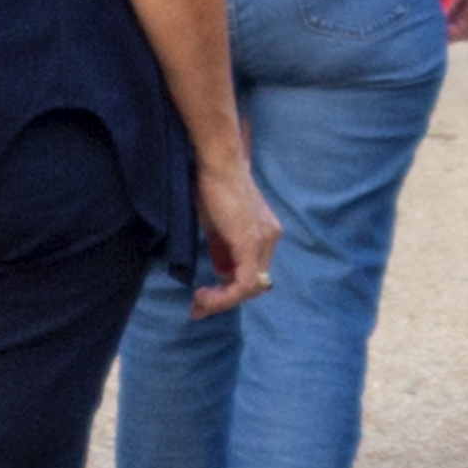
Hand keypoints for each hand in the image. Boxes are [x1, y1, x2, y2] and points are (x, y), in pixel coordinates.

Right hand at [180, 156, 282, 317]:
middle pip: (254, 283)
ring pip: (248, 288)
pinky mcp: (249, 244)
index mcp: (265, 231)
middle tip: (198, 307)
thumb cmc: (213, 184)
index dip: (230, 288)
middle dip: (224, 300)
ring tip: (198, 303)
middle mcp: (270, 237)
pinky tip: (204, 296)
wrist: (217, 161)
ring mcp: (262, 241)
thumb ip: (222, 248)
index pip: (253, 271)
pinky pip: (242, 284)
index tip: (204, 296)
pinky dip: (223, 296)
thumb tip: (221, 272)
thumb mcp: (217, 223)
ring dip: (221, 301)